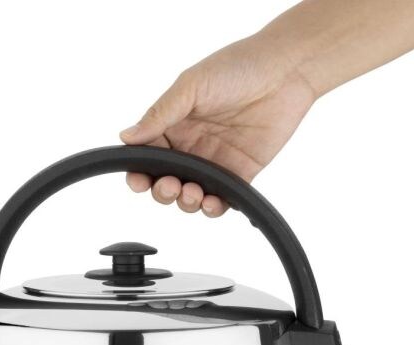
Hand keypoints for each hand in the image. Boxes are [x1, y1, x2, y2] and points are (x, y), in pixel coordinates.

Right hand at [119, 35, 316, 216]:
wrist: (286, 71)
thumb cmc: (239, 67)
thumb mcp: (191, 85)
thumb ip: (160, 115)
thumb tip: (127, 136)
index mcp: (173, 125)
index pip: (147, 156)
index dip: (139, 172)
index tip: (137, 180)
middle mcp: (190, 147)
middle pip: (164, 182)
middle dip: (161, 191)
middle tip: (169, 185)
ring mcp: (214, 163)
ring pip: (189, 196)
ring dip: (185, 202)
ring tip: (192, 193)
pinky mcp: (239, 175)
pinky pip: (221, 200)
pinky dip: (212, 208)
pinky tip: (211, 202)